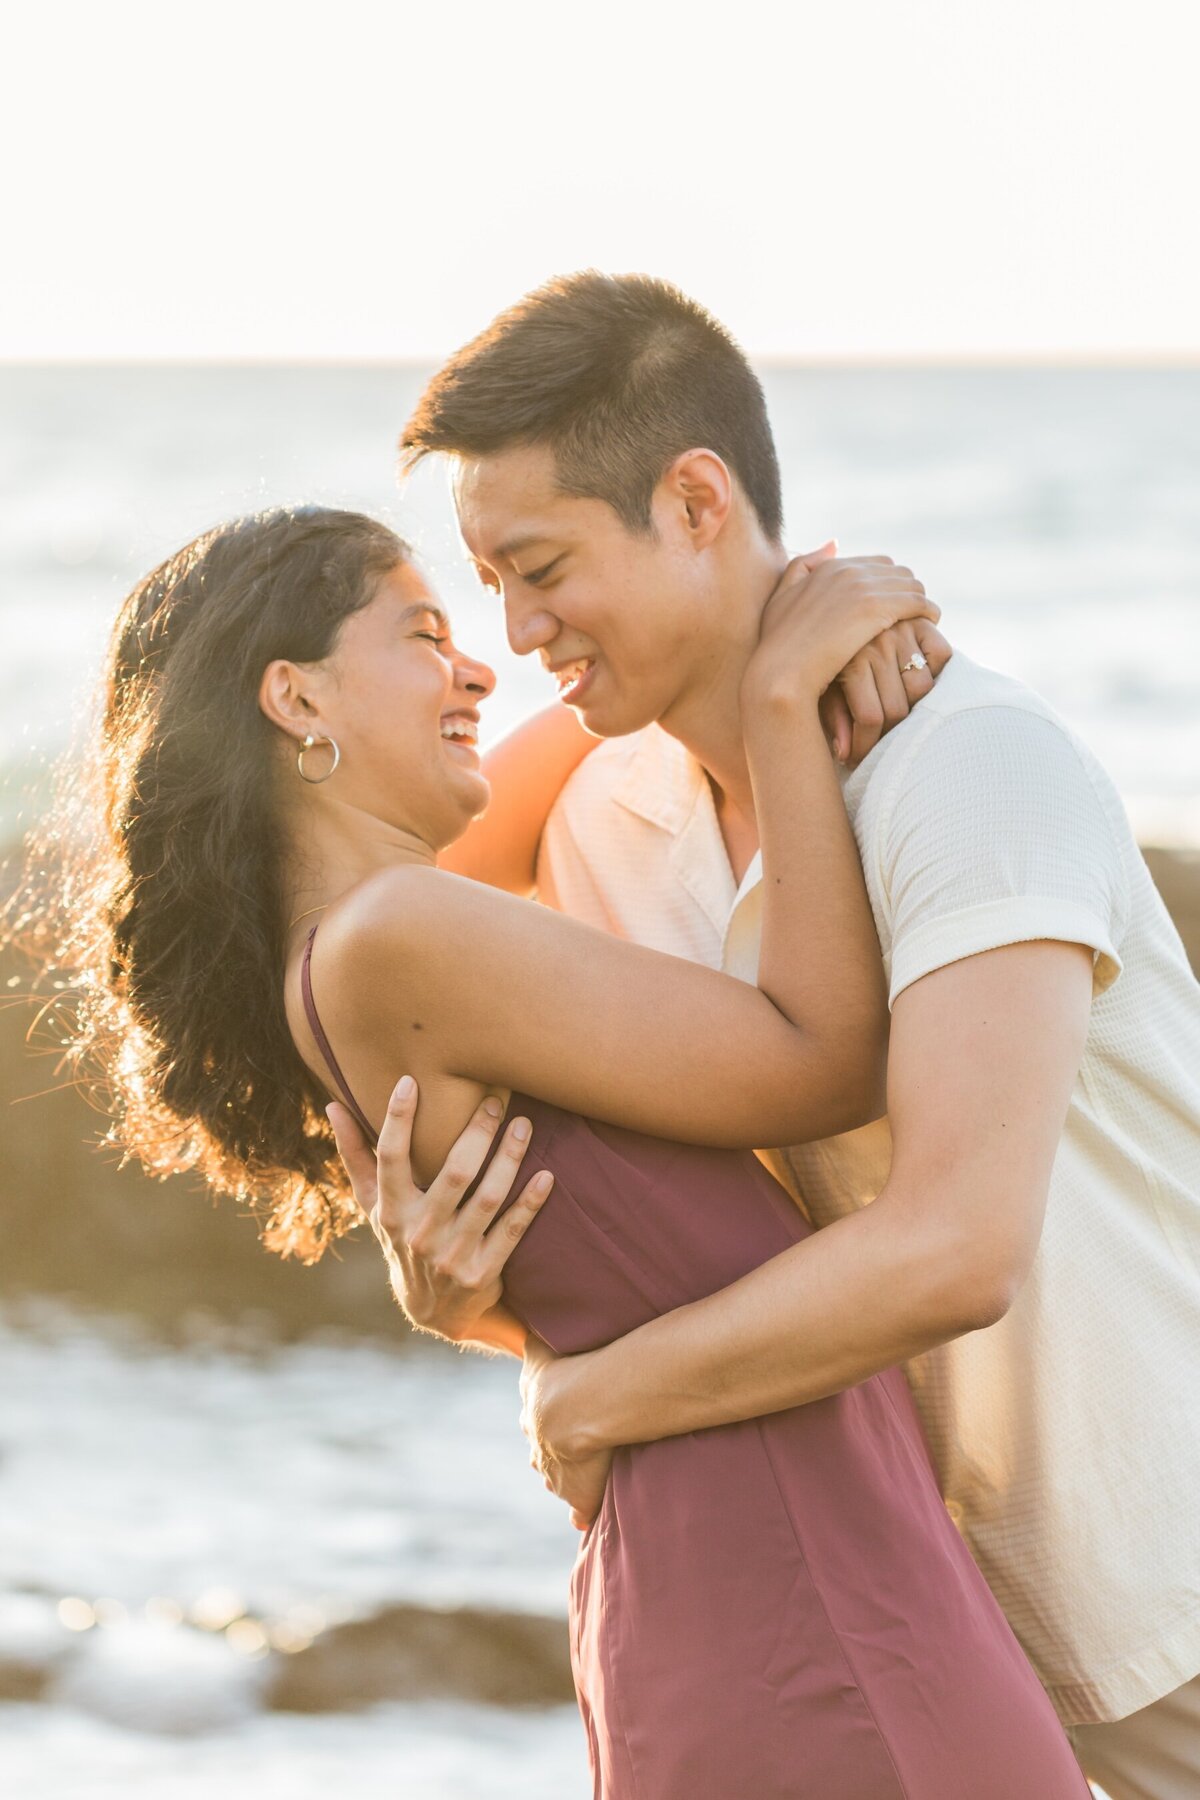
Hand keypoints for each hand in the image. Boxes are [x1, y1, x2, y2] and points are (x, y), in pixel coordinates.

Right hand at [328, 1077, 553, 1343]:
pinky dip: (529, 1203)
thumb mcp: (375, 1205)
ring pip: (487, 1199)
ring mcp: (452, 1255)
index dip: (397, 1120)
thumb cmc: (402, 1237)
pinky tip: (545, 1175)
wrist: (433, 1310)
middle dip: (476, 1133)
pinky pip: (511, 1231)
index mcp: (391, 1211)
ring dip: (508, 1159)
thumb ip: (356, 1155)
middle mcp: (419, 1233)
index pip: (390, 1159)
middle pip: (453, 1174)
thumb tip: (332, 1105)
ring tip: (523, 1126)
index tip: (409, 1081)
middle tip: (495, 1100)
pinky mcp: (482, 1272)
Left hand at [521, 1336, 613, 1530]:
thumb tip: (523, 1317)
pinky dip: (581, 1513)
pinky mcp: (577, 1496)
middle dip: (550, 1447)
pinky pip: (579, 1510)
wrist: (573, 1410)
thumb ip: (532, 1337)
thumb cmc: (564, 1372)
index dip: (546, 1416)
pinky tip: (583, 1519)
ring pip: (554, 1478)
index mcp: (532, 1414)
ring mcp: (555, 1474)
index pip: (534, 1419)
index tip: (557, 1414)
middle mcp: (538, 1446)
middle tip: (569, 1444)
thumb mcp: (539, 1349)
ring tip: (583, 1475)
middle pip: (540, 1450)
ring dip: (565, 1477)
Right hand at [745, 548, 942, 740]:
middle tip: (913, 615)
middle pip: (898, 572)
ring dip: (920, 602)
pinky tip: (929, 626)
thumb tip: (834, 543)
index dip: (889, 586)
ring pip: (912, 585)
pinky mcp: (876, 607)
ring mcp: (862, 587)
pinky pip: (918, 602)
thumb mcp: (781, 598)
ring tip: (922, 622)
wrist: (780, 672)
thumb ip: (804, 566)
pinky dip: (927, 612)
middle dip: (907, 592)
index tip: (893, 607)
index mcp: (829, 568)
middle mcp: (846, 570)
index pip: (878, 565)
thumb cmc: (777, 646)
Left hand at [821, 609, 952, 766]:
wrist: (831, 613)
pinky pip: (942, 653)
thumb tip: (844, 754)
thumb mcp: (821, 689)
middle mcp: (877, 644)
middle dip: (888, 734)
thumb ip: (834, 719)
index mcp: (850, 661)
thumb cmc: (824, 664)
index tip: (857, 758)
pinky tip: (919, 679)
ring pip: (923, 685)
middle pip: (899, 708)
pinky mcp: (919, 621)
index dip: (866, 745)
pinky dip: (937, 668)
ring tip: (900, 716)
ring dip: (916, 706)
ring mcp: (901, 631)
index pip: (872, 717)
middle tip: (877, 742)